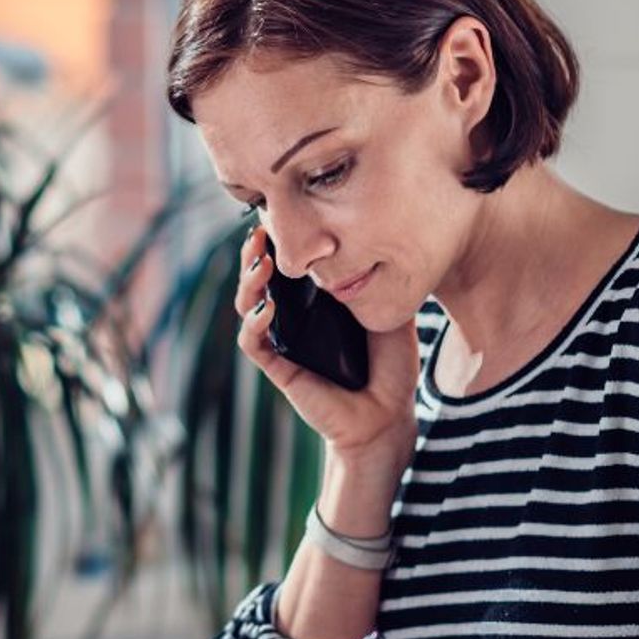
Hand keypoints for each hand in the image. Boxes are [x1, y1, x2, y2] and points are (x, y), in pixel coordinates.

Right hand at [235, 224, 419, 458]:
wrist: (389, 416)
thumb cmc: (391, 370)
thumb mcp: (391, 314)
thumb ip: (382, 285)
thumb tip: (384, 244)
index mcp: (316, 308)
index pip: (286, 272)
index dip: (277, 247)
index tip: (278, 222)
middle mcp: (294, 323)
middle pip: (259, 284)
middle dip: (253, 257)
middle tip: (259, 233)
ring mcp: (283, 345)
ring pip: (247, 308)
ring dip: (248, 284)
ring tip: (260, 264)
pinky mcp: (279, 369)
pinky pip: (253, 344)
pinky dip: (254, 324)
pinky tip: (267, 308)